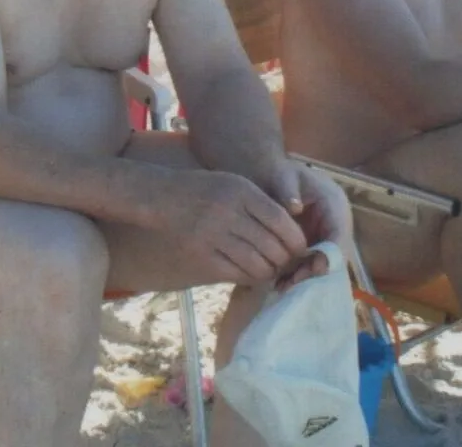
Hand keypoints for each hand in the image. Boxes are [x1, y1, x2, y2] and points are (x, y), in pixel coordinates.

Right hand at [166, 169, 307, 287]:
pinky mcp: (200, 256)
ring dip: (269, 271)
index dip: (295, 239)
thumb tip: (293, 232)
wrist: (162, 195)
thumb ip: (262, 204)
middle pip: (271, 246)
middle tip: (287, 263)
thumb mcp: (235, 183)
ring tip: (270, 269)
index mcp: (241, 191)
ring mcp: (212, 236)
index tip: (300, 248)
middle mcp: (228, 212)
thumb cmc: (206, 189)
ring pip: (256, 265)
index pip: (280, 220)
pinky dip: (249, 277)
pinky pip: (236, 274)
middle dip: (285, 259)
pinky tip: (250, 272)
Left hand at [267, 162, 354, 290]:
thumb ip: (288, 190)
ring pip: (323, 262)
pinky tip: (280, 283)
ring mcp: (325, 236)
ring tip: (283, 287)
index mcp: (334, 203)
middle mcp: (335, 223)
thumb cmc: (280, 174)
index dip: (330, 253)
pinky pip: (311, 263)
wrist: (273, 179)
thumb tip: (293, 208)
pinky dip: (298, 274)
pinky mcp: (314, 245)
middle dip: (316, 271)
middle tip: (295, 284)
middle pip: (334, 253)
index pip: (339, 232)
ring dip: (306, 277)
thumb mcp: (283, 175)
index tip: (316, 268)